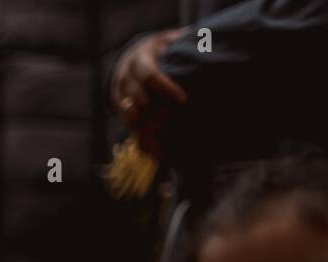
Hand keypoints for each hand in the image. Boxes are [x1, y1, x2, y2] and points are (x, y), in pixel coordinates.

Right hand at [112, 28, 187, 156]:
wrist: (131, 57)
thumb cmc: (160, 50)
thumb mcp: (170, 41)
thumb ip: (185, 42)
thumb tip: (208, 42)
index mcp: (140, 58)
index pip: (149, 75)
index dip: (165, 89)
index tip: (183, 101)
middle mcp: (125, 77)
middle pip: (138, 99)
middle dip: (157, 114)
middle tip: (178, 126)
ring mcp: (119, 94)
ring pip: (130, 116)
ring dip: (148, 131)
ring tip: (168, 145)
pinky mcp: (120, 110)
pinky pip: (129, 128)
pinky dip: (143, 140)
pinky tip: (159, 153)